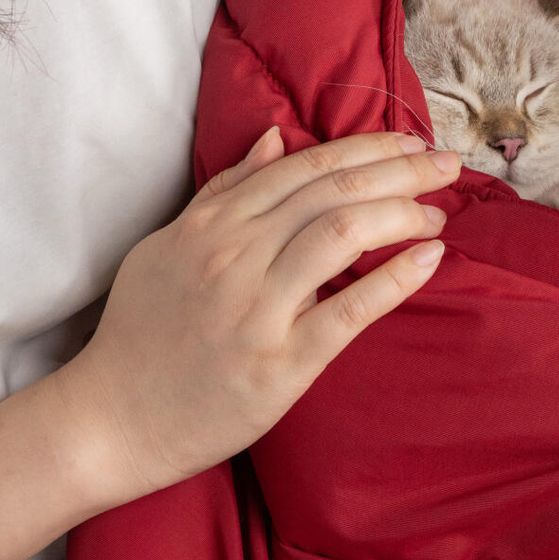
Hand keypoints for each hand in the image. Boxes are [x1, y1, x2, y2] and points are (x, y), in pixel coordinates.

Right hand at [65, 127, 460, 501]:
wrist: (110, 421)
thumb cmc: (141, 336)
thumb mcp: (167, 247)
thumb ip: (223, 193)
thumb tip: (276, 139)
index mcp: (211, 226)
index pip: (304, 167)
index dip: (365, 148)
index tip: (410, 143)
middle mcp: (234, 257)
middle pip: (332, 192)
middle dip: (400, 170)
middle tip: (448, 166)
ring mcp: (257, 310)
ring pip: (342, 235)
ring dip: (402, 214)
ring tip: (438, 214)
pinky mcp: (279, 364)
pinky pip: (349, 310)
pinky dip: (395, 278)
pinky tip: (430, 258)